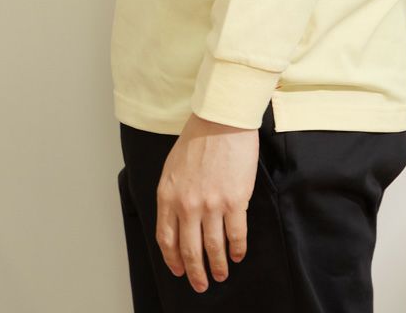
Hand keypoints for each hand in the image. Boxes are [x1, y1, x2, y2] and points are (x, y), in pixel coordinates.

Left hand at [155, 111, 258, 293]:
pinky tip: (238, 254)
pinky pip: (236, 234)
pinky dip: (238, 249)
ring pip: (213, 247)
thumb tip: (178, 220)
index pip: (166, 239)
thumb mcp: (172, 167)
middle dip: (195, 272)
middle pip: (189, 250)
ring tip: (222, 274)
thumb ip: (173, 195)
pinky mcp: (235, 201)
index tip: (179, 270)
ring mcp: (212, 205)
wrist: (221, 120)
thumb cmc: (197, 138)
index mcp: (168, 196)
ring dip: (218, 266)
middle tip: (201, 284)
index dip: (173, 260)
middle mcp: (187, 205)